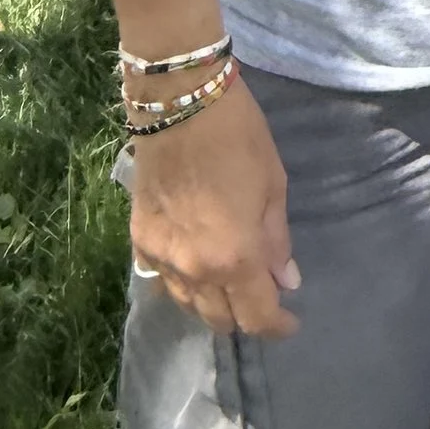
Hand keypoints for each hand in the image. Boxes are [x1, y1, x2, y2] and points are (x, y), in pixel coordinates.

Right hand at [128, 75, 298, 334]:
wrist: (180, 103)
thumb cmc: (239, 137)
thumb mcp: (273, 185)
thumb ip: (276, 241)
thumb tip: (286, 281)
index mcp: (234, 258)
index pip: (256, 316)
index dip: (277, 325)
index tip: (290, 321)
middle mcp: (193, 270)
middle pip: (219, 319)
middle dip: (246, 316)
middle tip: (263, 296)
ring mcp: (160, 258)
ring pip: (188, 305)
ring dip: (213, 303)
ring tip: (231, 283)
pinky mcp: (139, 241)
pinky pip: (161, 280)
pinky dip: (182, 282)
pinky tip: (195, 266)